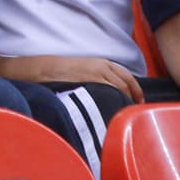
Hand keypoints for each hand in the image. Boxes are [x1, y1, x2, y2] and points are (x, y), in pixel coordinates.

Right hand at [4, 55, 144, 102]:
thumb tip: (106, 93)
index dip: (135, 88)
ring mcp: (95, 75)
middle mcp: (100, 67)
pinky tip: (116, 114)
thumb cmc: (58, 72)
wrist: (41, 70)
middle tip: (137, 110)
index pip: (125, 75)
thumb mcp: (80, 71)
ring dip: (126, 101)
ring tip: (128, 115)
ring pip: (119, 88)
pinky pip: (108, 93)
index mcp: (100, 63)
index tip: (138, 99)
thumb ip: (94, 79)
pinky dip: (116, 102)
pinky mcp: (88, 84)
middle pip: (126, 82)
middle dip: (134, 96)